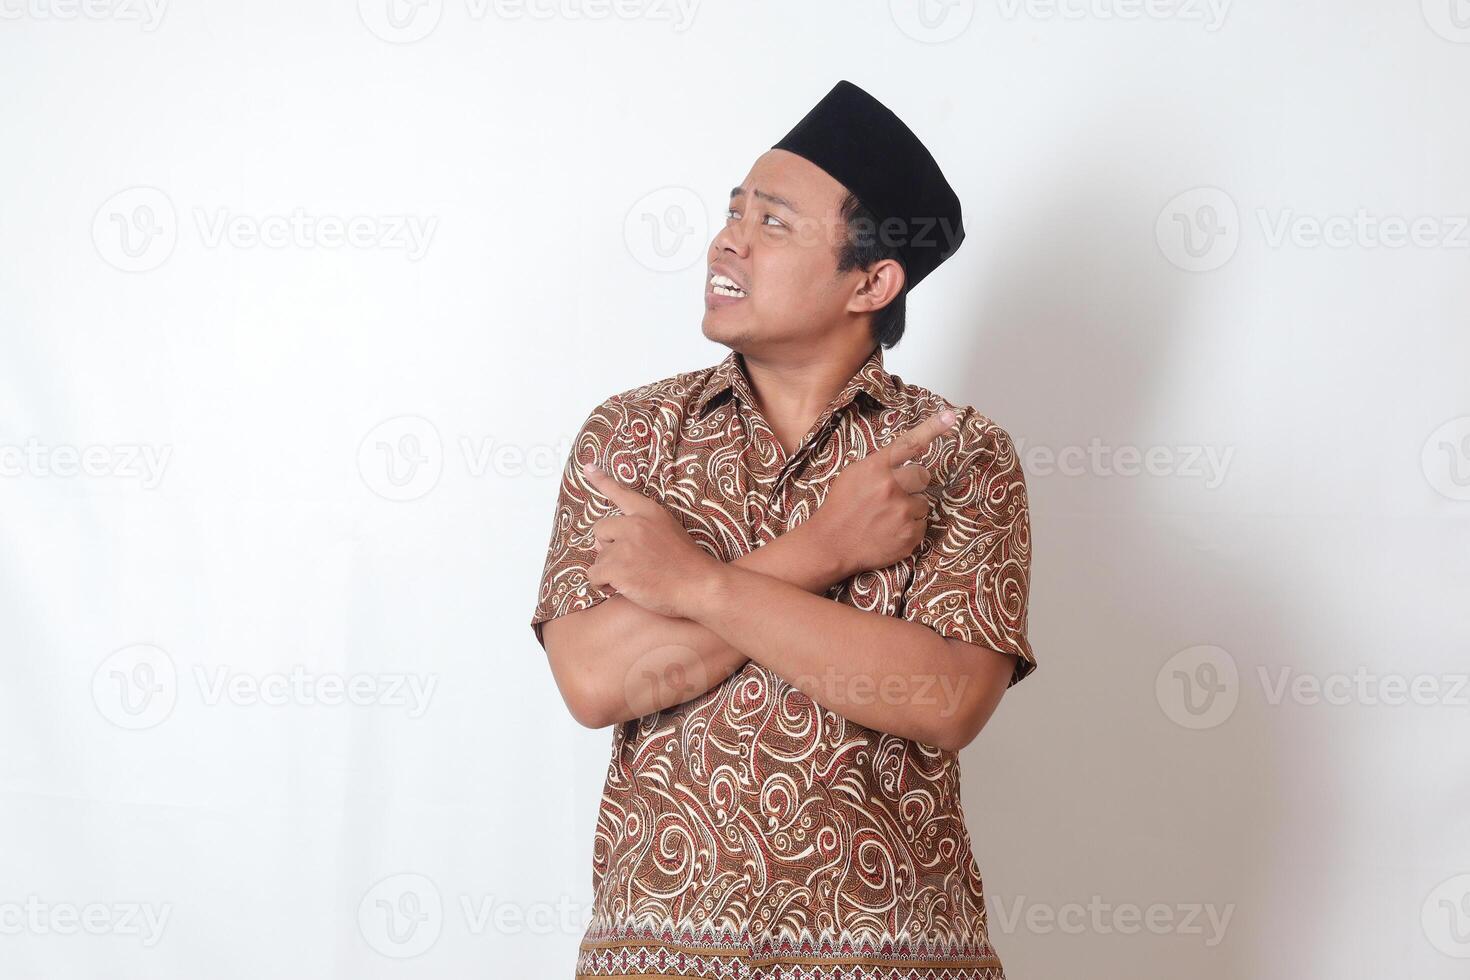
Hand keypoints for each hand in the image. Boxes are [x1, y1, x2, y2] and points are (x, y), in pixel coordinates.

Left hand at [582, 462, 725, 618]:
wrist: (700, 586)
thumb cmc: (687, 565)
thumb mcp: (670, 532)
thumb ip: (643, 529)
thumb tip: (605, 540)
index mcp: (650, 512)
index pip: (621, 493)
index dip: (602, 480)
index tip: (588, 467)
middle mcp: (635, 524)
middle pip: (600, 529)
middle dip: (607, 547)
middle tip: (628, 563)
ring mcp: (626, 546)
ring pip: (598, 557)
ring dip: (609, 571)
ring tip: (634, 579)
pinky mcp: (618, 568)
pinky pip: (593, 575)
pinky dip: (603, 585)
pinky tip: (623, 589)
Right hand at [806, 408, 958, 577]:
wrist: (830, 543)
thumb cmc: (841, 507)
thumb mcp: (853, 474)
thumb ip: (879, 464)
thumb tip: (906, 456)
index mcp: (876, 468)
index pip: (909, 443)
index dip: (932, 428)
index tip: (950, 416)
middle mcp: (892, 487)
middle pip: (922, 475)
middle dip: (912, 484)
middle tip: (891, 496)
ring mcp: (902, 512)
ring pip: (923, 503)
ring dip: (909, 509)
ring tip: (885, 518)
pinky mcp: (910, 535)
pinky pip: (922, 525)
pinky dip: (909, 529)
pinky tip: (889, 531)